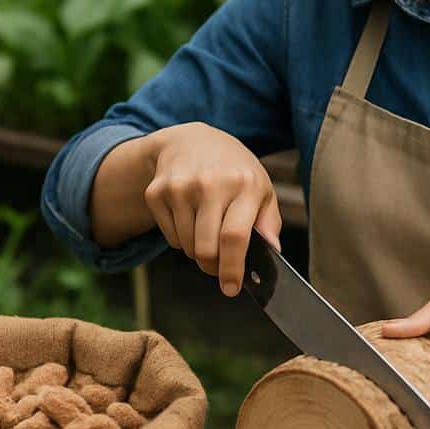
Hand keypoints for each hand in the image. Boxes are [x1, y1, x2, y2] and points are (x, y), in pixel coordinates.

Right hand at [143, 122, 282, 297]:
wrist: (191, 140)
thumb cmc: (234, 170)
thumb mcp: (261, 188)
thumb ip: (269, 222)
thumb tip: (273, 252)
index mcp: (245, 184)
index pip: (234, 237)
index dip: (232, 268)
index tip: (231, 288)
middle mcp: (211, 183)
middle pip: (206, 249)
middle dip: (213, 267)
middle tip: (219, 266)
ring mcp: (180, 186)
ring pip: (186, 247)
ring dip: (197, 252)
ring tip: (207, 232)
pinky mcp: (157, 192)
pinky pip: (169, 237)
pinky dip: (181, 238)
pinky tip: (190, 216)